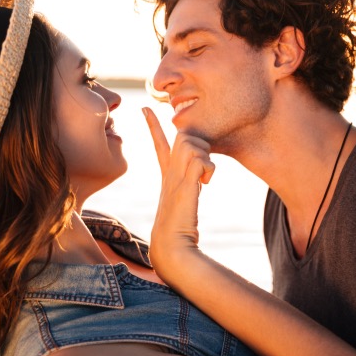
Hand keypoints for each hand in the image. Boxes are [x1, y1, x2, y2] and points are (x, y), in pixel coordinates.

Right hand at [143, 107, 214, 277]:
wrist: (171, 246)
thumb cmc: (178, 231)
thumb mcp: (183, 204)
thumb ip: (188, 188)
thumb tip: (199, 181)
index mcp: (166, 177)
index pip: (160, 144)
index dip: (153, 126)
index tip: (145, 108)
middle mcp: (169, 174)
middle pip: (181, 136)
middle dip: (198, 141)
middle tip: (206, 166)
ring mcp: (175, 178)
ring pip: (190, 143)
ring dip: (205, 155)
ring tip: (207, 177)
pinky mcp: (185, 185)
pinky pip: (201, 159)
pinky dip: (209, 167)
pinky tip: (208, 183)